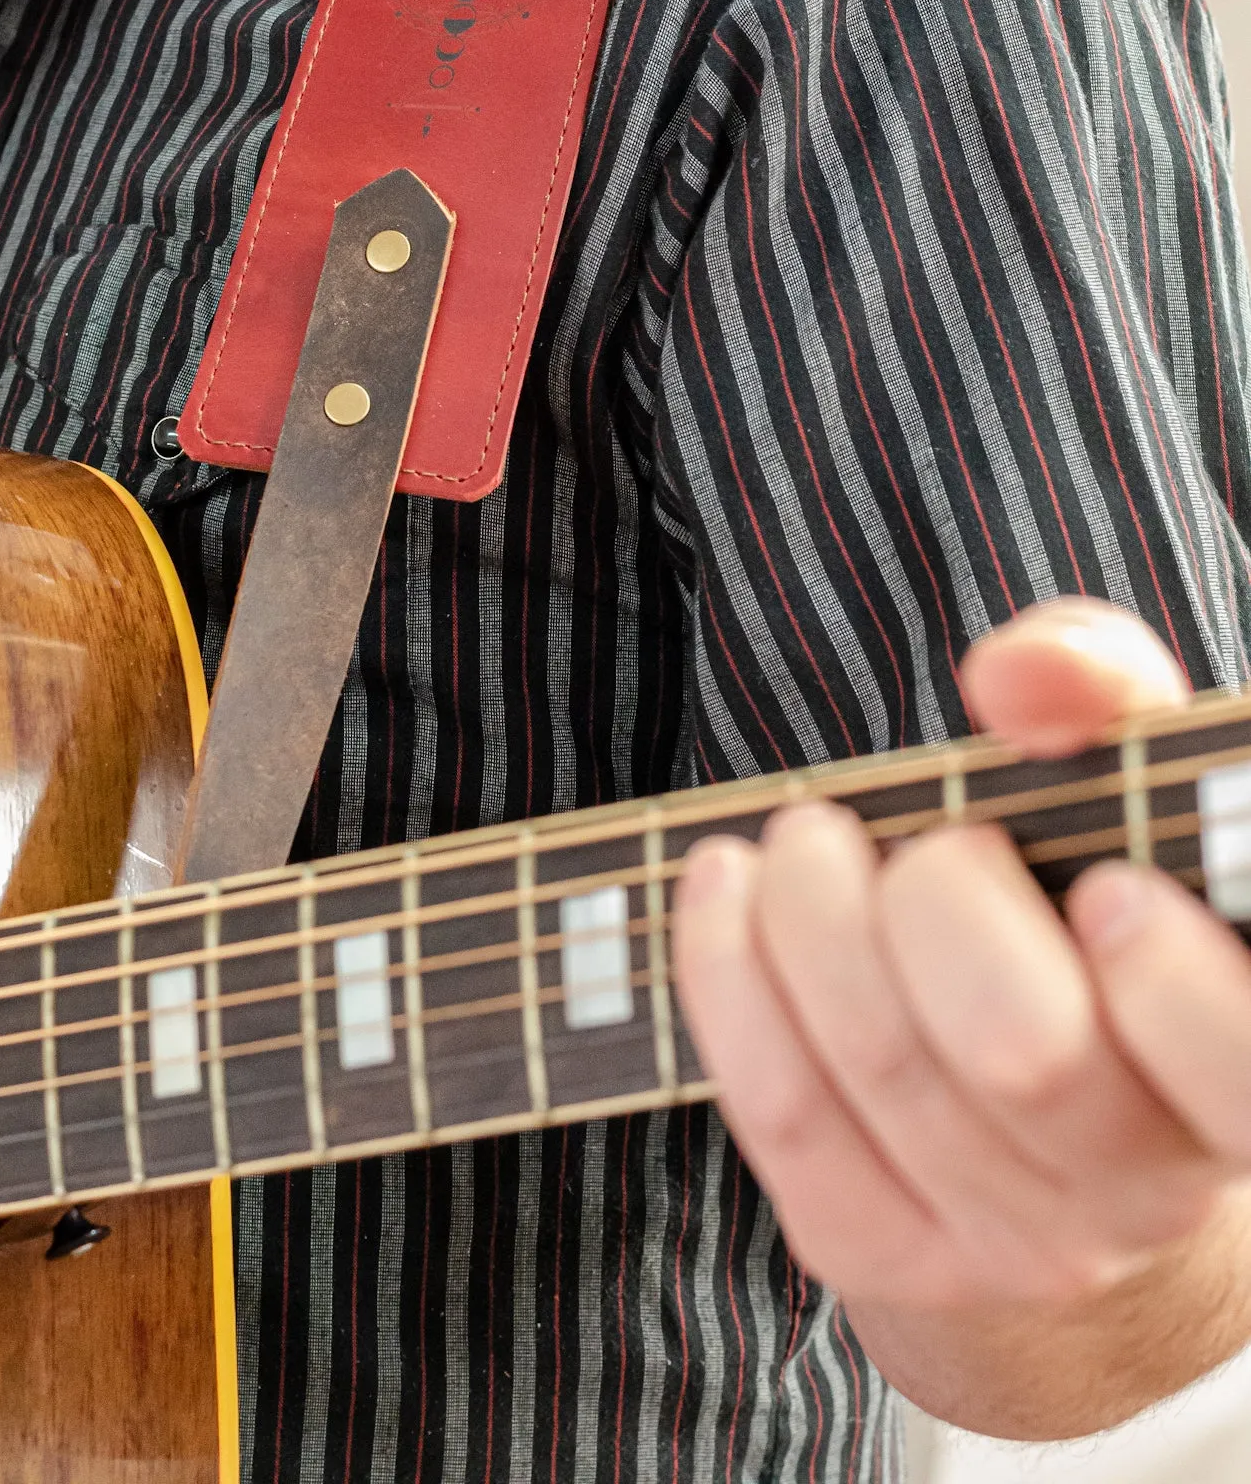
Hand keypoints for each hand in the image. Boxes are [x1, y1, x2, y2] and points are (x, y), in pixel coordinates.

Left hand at [673, 599, 1245, 1326]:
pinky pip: (783, 1114)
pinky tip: (724, 885)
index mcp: (1242, 1077)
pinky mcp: (884, 1249)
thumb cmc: (1088, 910)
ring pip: (882, 1069)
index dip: (1167, 978)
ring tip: (804, 837)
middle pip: (1020, 1054)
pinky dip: (731, 973)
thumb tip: (1018, 672)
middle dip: (941, 905)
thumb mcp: (1125, 790)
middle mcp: (1147, 1185)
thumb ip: (1104, 693)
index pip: (1238, 1063)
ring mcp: (1015, 1238)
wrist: (1039, 1110)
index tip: (1104, 886)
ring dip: (811, 913)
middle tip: (930, 844)